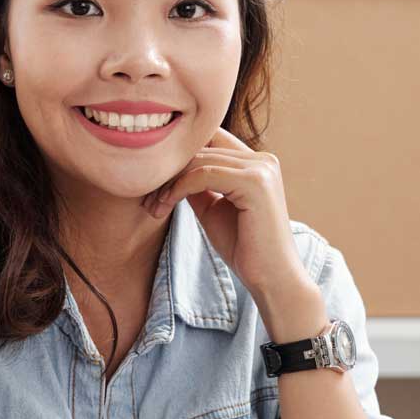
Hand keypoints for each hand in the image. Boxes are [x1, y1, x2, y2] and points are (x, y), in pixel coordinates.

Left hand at [143, 127, 309, 304]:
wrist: (272, 278)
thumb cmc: (245, 248)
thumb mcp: (213, 208)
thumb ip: (197, 184)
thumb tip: (168, 169)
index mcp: (257, 163)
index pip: (210, 140)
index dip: (179, 159)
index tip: (154, 187)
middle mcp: (263, 159)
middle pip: (201, 148)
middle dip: (168, 173)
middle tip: (147, 200)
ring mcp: (261, 169)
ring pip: (199, 160)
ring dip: (169, 183)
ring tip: (154, 206)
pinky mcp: (255, 182)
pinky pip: (203, 174)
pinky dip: (178, 188)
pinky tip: (166, 205)